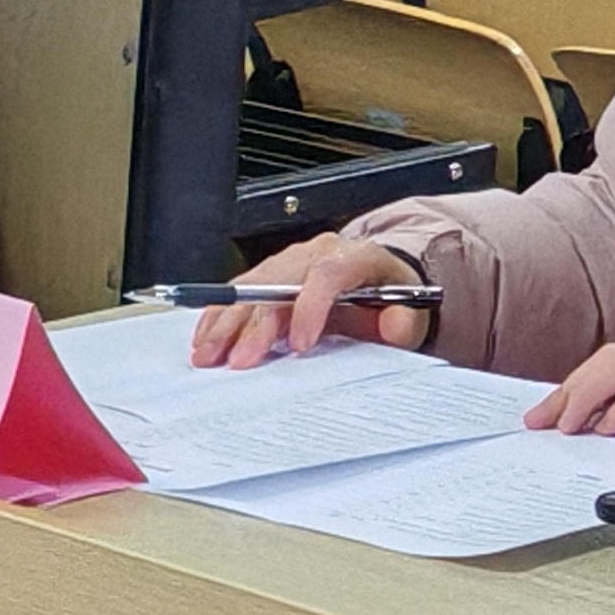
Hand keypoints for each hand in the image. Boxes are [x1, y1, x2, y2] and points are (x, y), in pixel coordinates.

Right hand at [191, 237, 431, 367]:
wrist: (383, 279)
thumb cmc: (392, 296)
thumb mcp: (409, 311)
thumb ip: (405, 321)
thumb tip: (393, 324)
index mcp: (355, 256)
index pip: (328, 275)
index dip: (310, 309)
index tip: (300, 345)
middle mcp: (318, 254)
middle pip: (278, 283)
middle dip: (255, 324)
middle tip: (239, 360)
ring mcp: (290, 262)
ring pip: (250, 286)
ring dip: (226, 322)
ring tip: (208, 354)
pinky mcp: (270, 275)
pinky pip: (239, 291)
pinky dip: (219, 316)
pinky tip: (205, 338)